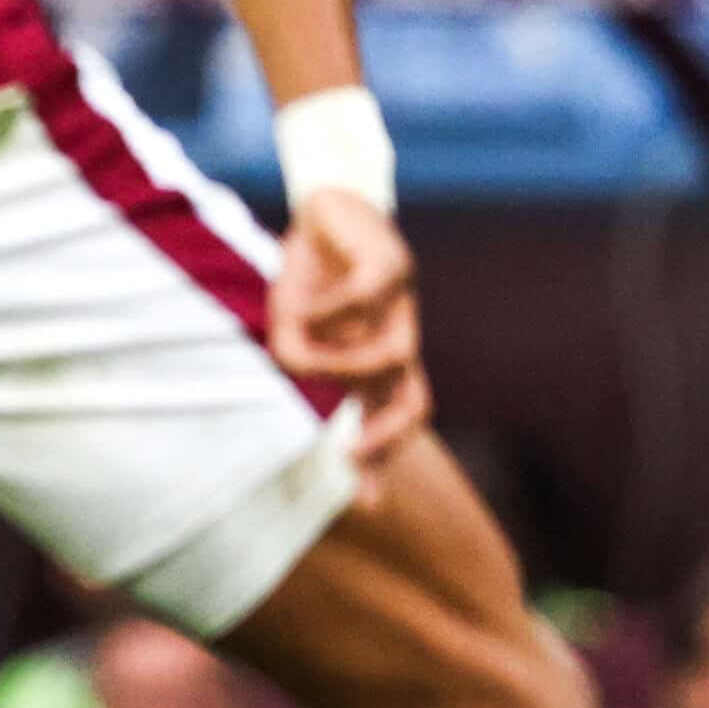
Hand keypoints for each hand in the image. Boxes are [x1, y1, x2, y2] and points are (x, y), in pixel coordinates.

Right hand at [269, 190, 427, 471]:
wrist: (328, 206)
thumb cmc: (311, 272)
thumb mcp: (293, 326)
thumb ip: (298, 356)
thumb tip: (299, 369)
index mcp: (380, 358)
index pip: (397, 416)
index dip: (385, 460)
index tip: (368, 502)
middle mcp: (397, 337)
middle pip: (416, 399)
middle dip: (386, 432)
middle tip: (348, 450)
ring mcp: (401, 304)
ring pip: (390, 355)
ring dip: (339, 363)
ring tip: (298, 346)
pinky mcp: (391, 262)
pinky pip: (364, 298)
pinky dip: (327, 309)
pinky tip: (300, 304)